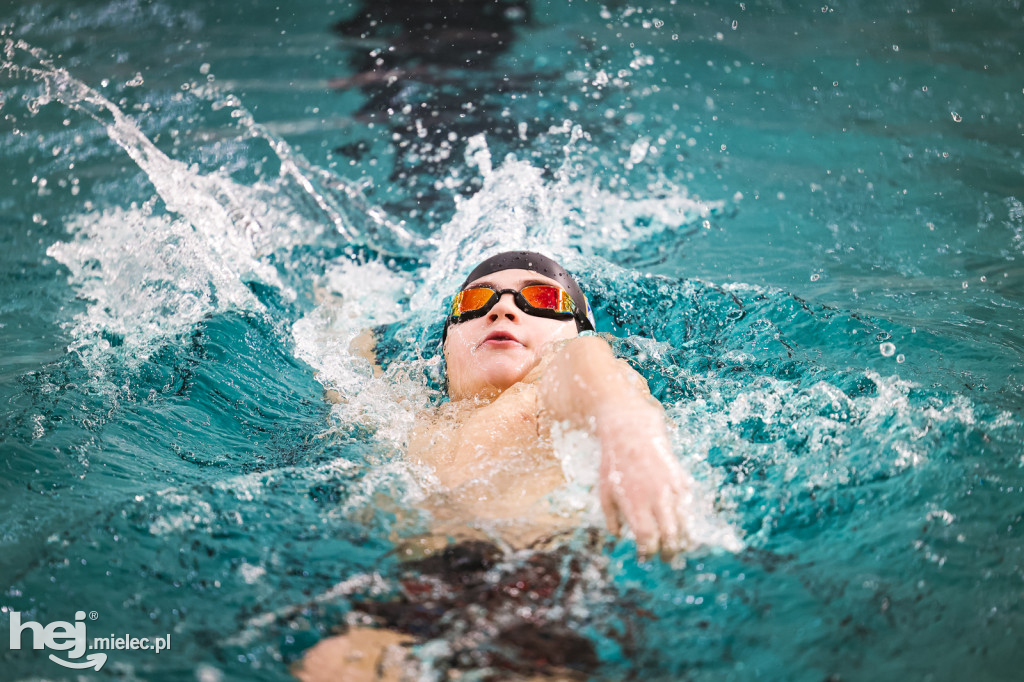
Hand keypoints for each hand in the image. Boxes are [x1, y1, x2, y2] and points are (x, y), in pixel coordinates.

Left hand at [595, 403, 690, 558]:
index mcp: (636, 504)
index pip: (647, 539)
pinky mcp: (681, 480)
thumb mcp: (605, 492)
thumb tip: (617, 536)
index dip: (648, 552)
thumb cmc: (614, 464)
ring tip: (677, 547)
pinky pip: (687, 506)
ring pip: (684, 523)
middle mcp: (656, 499)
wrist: (631, 432)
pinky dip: (686, 519)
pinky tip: (681, 525)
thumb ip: (611, 517)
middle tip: (666, 559)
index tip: (645, 557)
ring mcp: (671, 489)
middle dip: (669, 552)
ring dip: (682, 539)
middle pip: (670, 536)